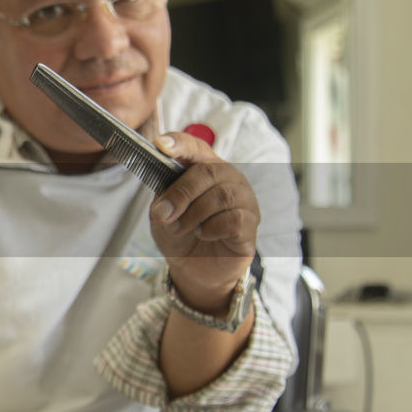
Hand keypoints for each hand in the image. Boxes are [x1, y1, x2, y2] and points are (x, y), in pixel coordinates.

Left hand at [149, 130, 259, 312]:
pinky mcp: (250, 225)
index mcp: (204, 168)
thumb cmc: (180, 234)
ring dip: (193, 215)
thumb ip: (162, 199)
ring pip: (221, 195)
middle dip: (180, 193)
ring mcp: (243, 200)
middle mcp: (229, 178)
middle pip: (208, 171)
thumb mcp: (161, 213)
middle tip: (164, 214)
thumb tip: (165, 203)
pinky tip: (203, 235)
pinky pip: (233, 219)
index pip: (195, 147)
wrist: (193, 267)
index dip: (179, 144)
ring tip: (179, 229)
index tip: (160, 145)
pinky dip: (211, 229)